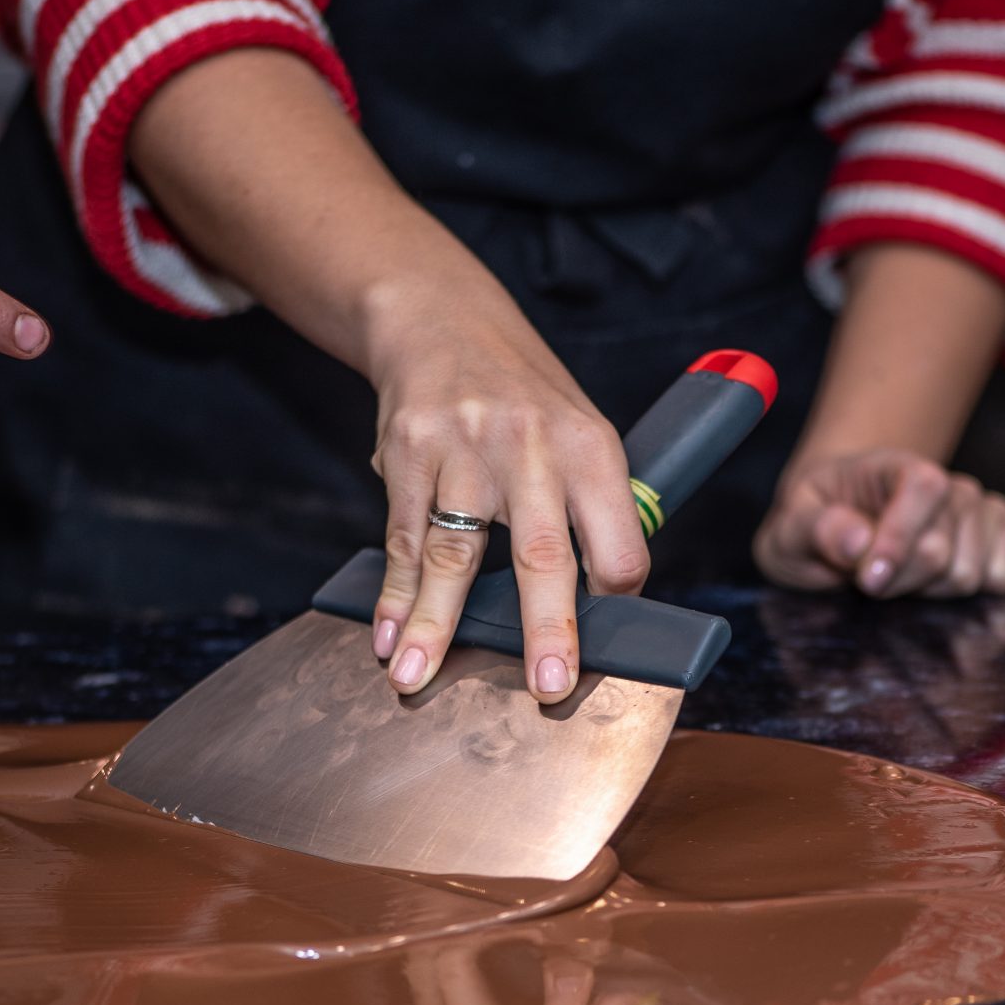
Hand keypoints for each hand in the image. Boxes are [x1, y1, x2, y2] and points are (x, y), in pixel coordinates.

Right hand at [365, 286, 648, 703]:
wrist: (441, 317)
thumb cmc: (522, 395)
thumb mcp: (578, 431)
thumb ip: (590, 510)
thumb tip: (596, 605)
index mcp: (592, 448)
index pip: (618, 546)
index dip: (611, 604)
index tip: (595, 651)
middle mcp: (533, 445)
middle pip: (543, 554)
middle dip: (546, 629)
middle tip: (546, 687)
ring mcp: (466, 446)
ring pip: (454, 553)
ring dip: (433, 623)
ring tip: (416, 676)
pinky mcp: (409, 450)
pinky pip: (403, 536)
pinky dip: (393, 592)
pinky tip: (386, 634)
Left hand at [753, 450, 1004, 598]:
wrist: (839, 531)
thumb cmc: (815, 524)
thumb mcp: (791, 526)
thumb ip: (816, 529)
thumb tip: (857, 543)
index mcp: (897, 465)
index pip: (925, 489)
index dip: (899, 540)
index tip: (866, 580)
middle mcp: (950, 485)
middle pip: (941, 550)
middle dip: (898, 580)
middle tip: (866, 580)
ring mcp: (979, 512)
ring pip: (969, 574)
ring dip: (926, 592)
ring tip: (897, 578)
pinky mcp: (999, 542)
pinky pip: (1004, 579)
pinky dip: (969, 597)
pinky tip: (931, 586)